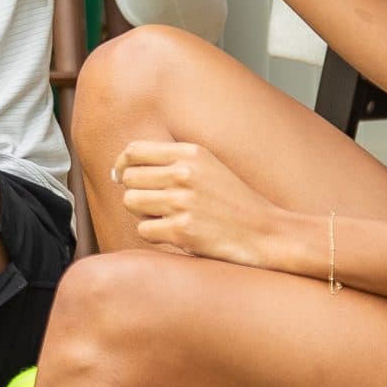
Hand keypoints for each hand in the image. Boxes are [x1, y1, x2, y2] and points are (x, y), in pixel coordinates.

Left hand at [113, 140, 295, 266]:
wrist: (266, 232)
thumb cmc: (233, 202)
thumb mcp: (208, 167)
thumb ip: (171, 161)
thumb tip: (121, 169)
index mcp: (191, 153)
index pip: (134, 150)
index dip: (122, 164)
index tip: (121, 177)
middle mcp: (184, 173)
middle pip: (129, 178)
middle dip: (136, 193)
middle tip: (155, 205)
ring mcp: (183, 202)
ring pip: (131, 203)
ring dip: (143, 214)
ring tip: (167, 219)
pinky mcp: (182, 230)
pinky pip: (144, 230)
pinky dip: (156, 235)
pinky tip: (177, 234)